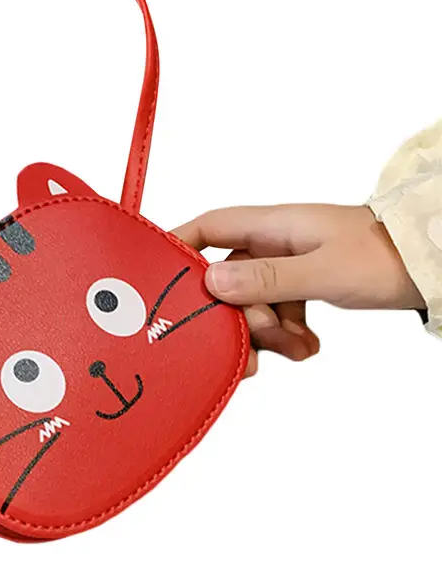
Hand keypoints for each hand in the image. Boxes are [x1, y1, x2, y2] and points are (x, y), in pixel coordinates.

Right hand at [173, 204, 424, 376]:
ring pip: (252, 303)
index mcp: (273, 225)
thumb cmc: (386, 255)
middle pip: (228, 280)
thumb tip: (212, 282)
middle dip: (236, 319)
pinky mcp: (303, 285)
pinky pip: (277, 312)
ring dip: (267, 333)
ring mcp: (288, 265)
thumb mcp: (324, 270)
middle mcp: (274, 243)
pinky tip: (308, 347)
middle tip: (254, 348)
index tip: (159, 281)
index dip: (178, 249)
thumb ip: (267, 280)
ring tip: (297, 348)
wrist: (432, 265)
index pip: (208, 228)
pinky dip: (287, 335)